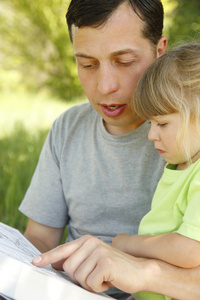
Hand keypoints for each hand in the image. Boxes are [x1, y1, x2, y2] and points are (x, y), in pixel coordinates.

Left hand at [32, 235, 147, 293]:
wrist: (140, 270)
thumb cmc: (115, 268)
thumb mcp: (93, 260)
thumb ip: (76, 259)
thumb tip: (56, 264)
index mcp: (87, 240)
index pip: (63, 250)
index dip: (48, 257)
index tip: (36, 262)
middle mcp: (91, 242)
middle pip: (69, 268)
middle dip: (79, 278)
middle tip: (95, 277)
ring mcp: (98, 251)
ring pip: (78, 277)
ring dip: (90, 284)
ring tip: (103, 277)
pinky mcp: (105, 262)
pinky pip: (90, 283)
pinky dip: (98, 287)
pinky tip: (108, 280)